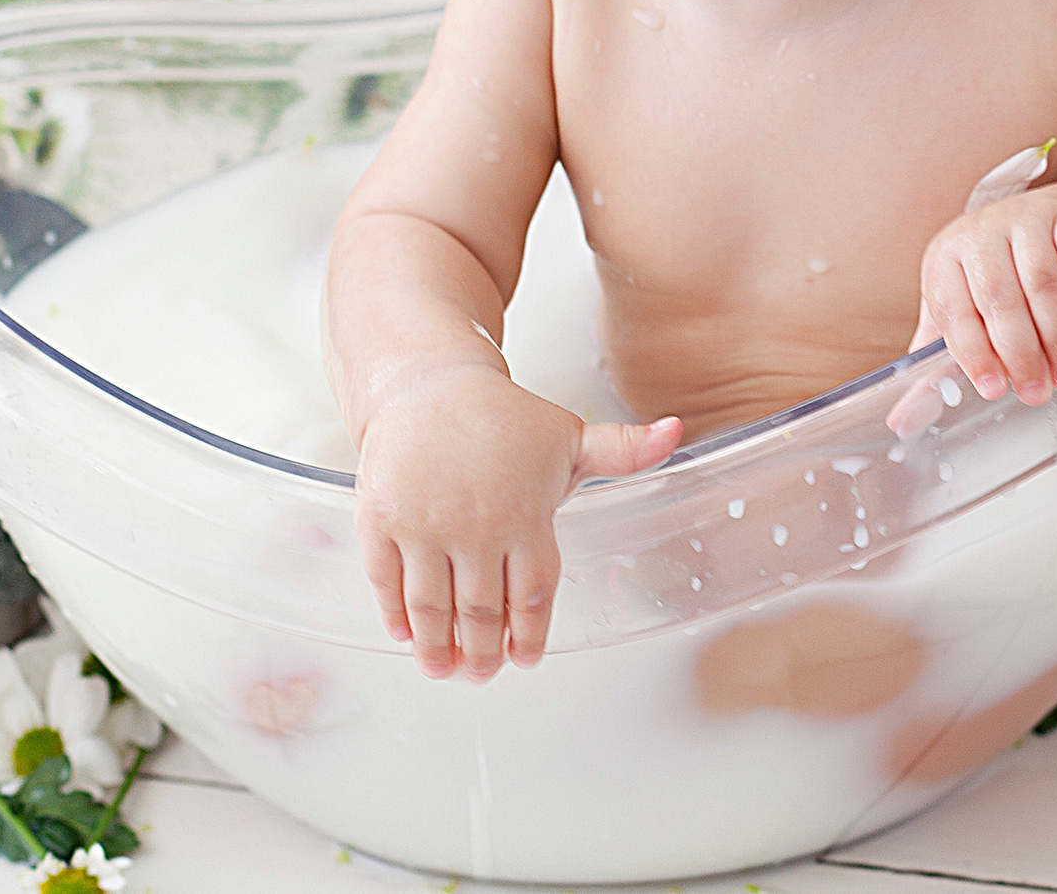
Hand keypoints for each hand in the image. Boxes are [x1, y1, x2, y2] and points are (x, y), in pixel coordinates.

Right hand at [352, 362, 679, 680]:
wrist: (429, 383)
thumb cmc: (502, 418)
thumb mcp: (570, 435)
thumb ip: (623, 450)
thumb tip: (676, 432)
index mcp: (526, 515)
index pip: (533, 595)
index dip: (530, 634)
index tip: (524, 657)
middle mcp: (475, 526)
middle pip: (481, 611)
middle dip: (482, 652)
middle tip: (482, 673)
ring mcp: (423, 524)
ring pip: (432, 605)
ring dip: (438, 646)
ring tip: (443, 669)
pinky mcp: (381, 519)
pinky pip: (387, 580)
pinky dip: (395, 613)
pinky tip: (404, 633)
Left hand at [909, 189, 1056, 406]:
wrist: (1054, 215)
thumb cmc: (1003, 274)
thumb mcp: (965, 312)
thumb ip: (936, 368)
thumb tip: (902, 423)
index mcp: (945, 259)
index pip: (954, 310)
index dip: (973, 353)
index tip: (993, 389)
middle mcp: (980, 233)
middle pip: (998, 297)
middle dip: (1020, 352)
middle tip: (1038, 392)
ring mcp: (1026, 217)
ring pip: (1042, 280)